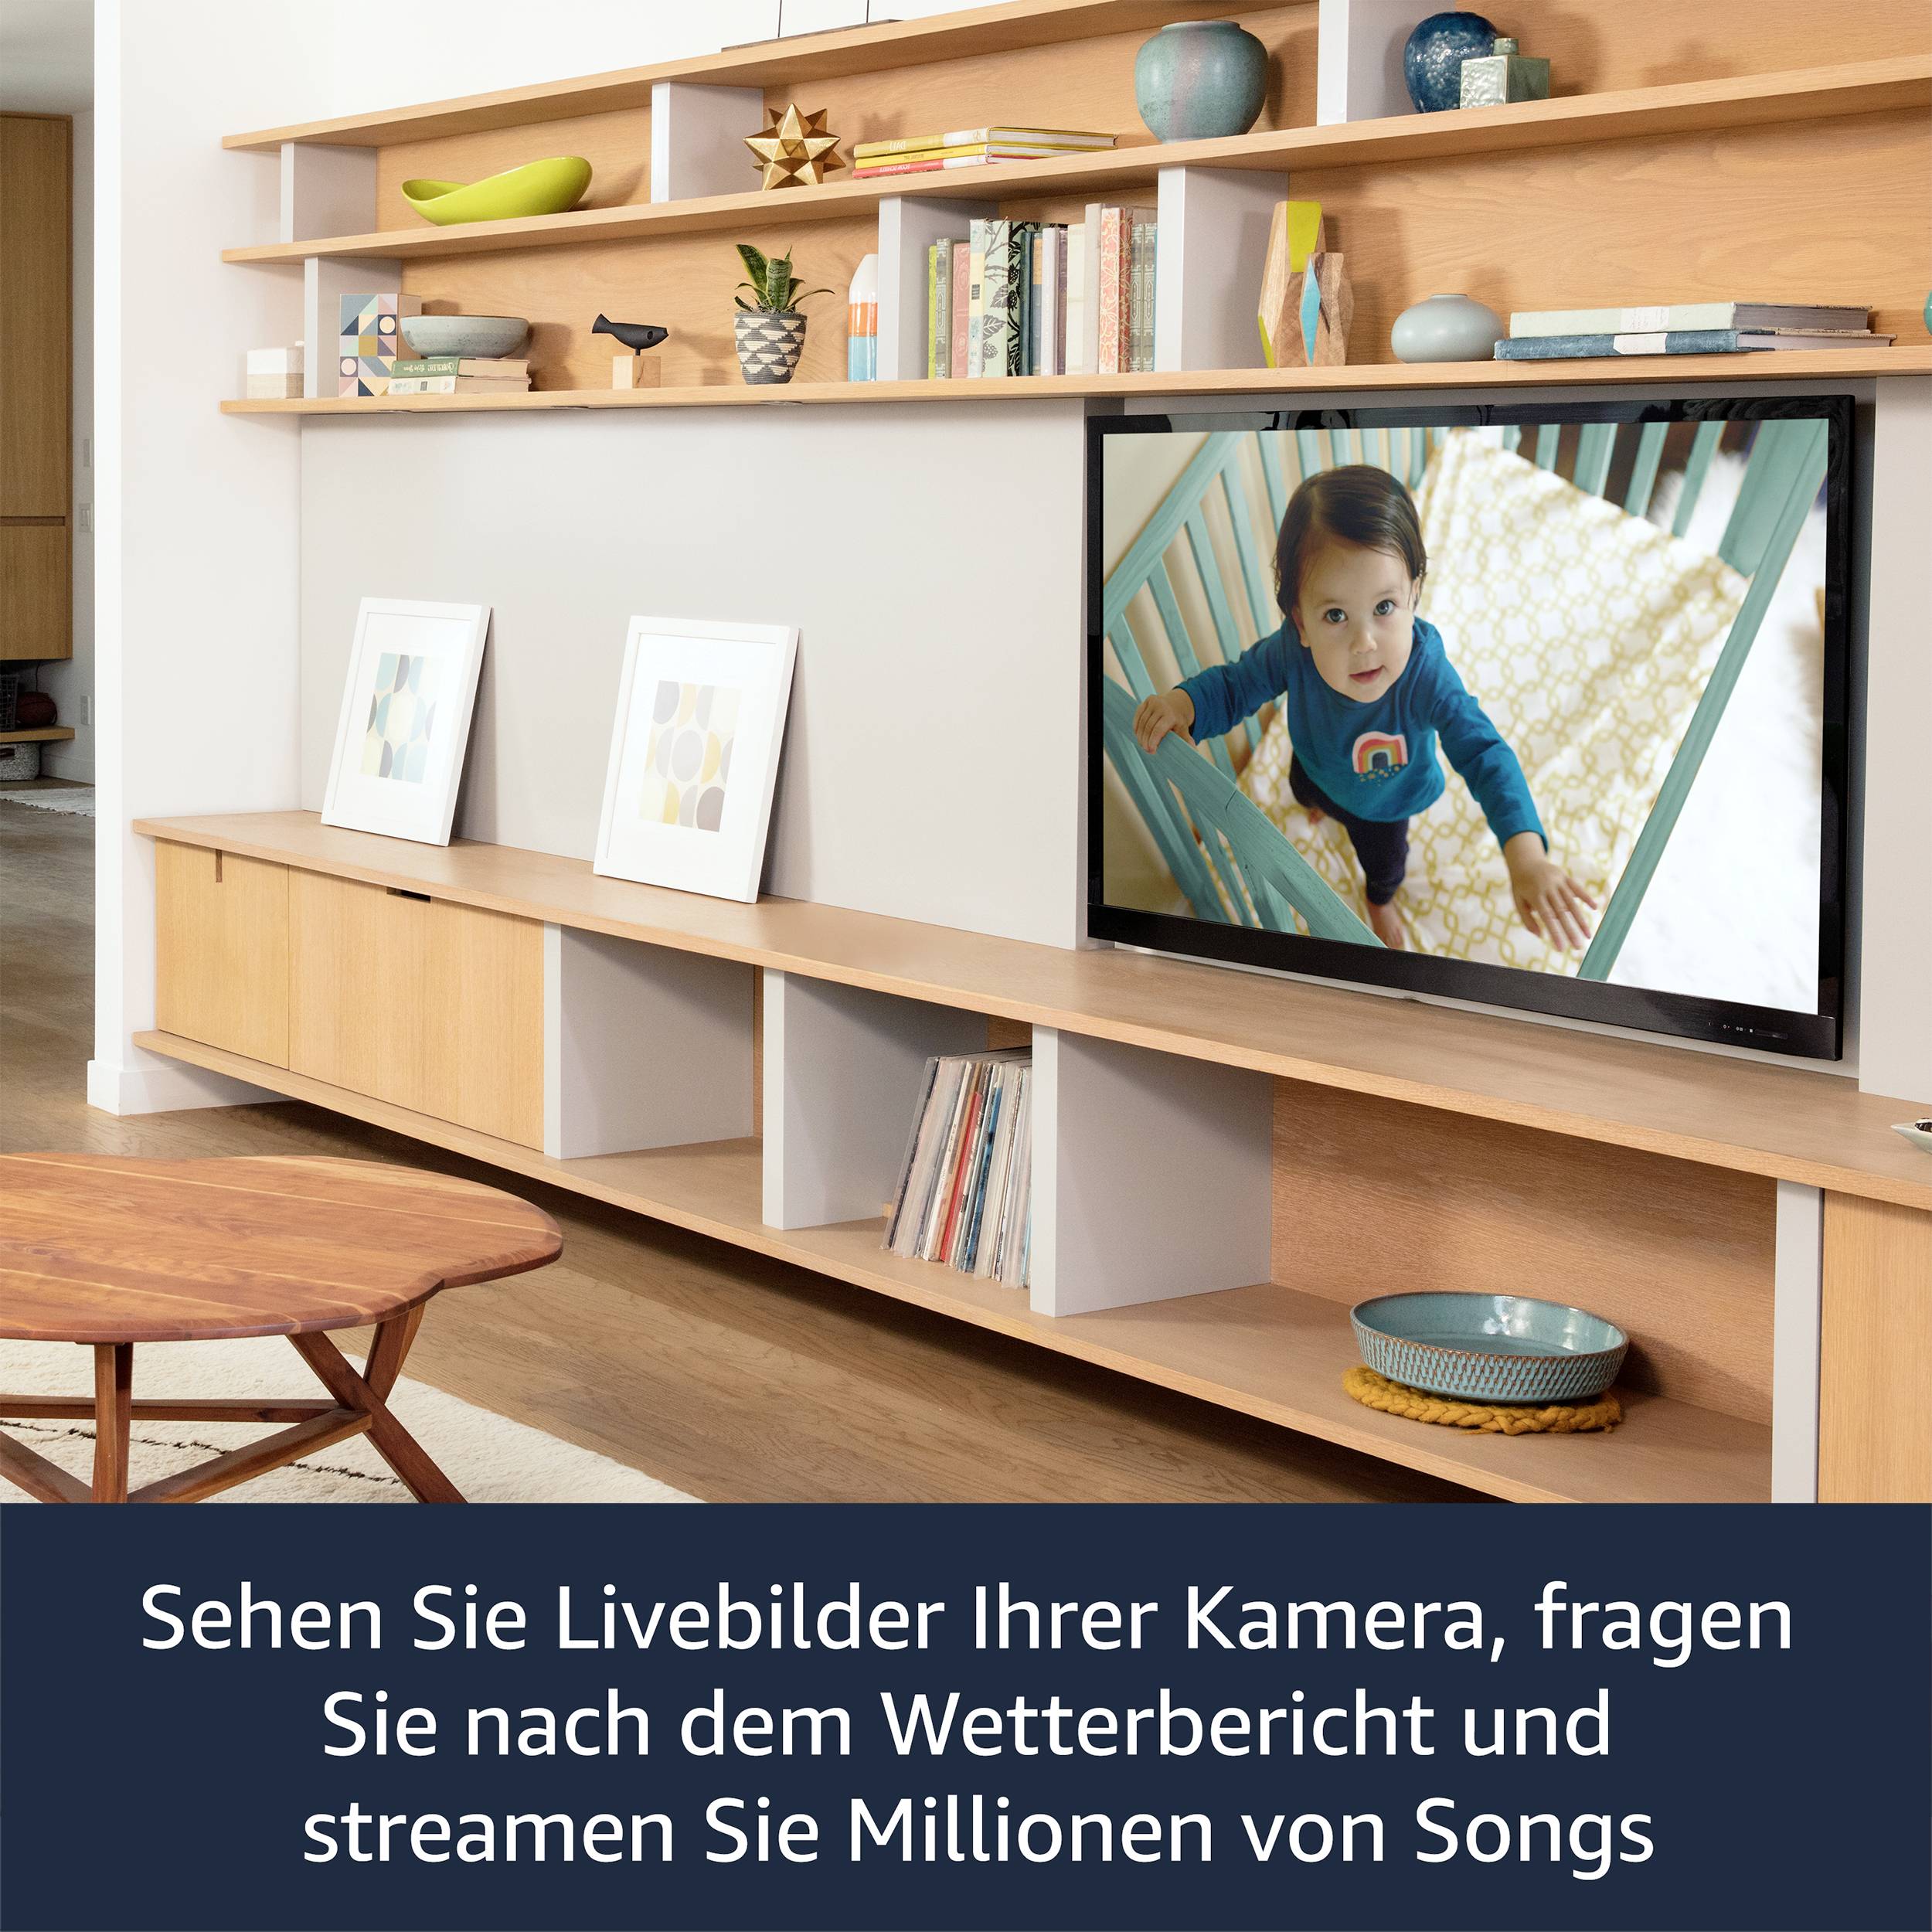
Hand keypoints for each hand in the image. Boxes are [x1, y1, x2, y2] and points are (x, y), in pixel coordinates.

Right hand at [1133, 689, 1195, 753]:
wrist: (1177, 702)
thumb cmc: (1179, 719)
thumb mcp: (1183, 729)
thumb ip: (1186, 740)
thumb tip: (1193, 751)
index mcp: (1171, 714)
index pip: (1158, 730)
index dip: (1153, 741)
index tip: (1151, 750)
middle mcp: (1161, 706)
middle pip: (1148, 727)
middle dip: (1145, 740)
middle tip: (1146, 749)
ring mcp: (1153, 702)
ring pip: (1142, 722)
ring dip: (1140, 735)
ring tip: (1142, 743)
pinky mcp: (1147, 701)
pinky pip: (1138, 715)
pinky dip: (1136, 726)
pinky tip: (1138, 734)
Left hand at [1504, 833, 1597, 951]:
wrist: (1525, 861)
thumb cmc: (1521, 886)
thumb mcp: (1518, 902)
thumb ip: (1527, 919)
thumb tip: (1540, 935)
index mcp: (1535, 896)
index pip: (1547, 918)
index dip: (1555, 933)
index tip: (1561, 948)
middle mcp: (1548, 888)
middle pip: (1562, 913)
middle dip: (1571, 931)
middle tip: (1579, 947)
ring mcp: (1558, 881)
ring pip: (1572, 902)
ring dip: (1581, 920)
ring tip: (1588, 935)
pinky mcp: (1565, 876)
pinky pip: (1577, 888)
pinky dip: (1586, 897)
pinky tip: (1595, 908)